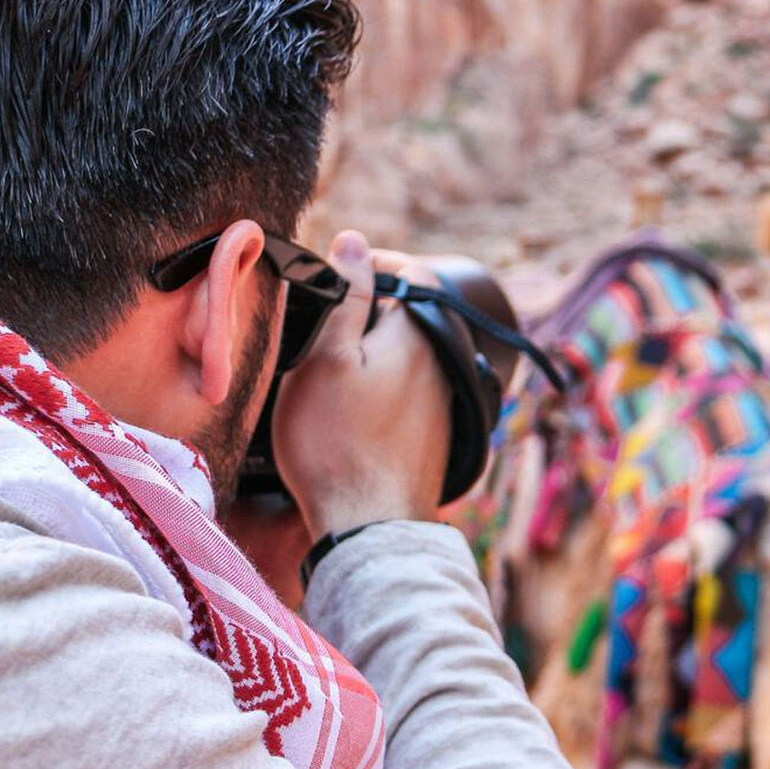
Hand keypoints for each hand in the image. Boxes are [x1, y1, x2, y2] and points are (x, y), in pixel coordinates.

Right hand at [273, 231, 451, 537]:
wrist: (370, 525)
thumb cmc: (337, 442)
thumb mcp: (326, 358)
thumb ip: (348, 296)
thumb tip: (354, 242)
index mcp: (422, 335)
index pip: (414, 273)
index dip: (375, 264)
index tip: (337, 274)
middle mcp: (445, 363)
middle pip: (413, 313)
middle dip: (372, 307)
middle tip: (324, 321)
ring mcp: (444, 401)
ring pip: (411, 352)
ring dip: (377, 347)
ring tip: (331, 365)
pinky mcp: (437, 432)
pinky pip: (413, 387)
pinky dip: (385, 381)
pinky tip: (353, 405)